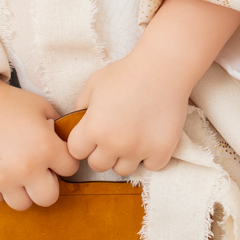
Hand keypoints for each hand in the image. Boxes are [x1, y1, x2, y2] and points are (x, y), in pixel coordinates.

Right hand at [0, 76, 75, 209]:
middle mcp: (27, 168)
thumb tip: (65, 147)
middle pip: (49, 198)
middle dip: (47, 185)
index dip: (64, 161)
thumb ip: (58, 130)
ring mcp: (3, 179)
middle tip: (38, 172)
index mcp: (46, 148)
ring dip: (23, 191)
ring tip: (17, 173)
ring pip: (23, 204)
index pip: (71, 169)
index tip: (55, 155)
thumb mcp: (43, 108)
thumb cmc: (9, 102)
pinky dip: (0, 189)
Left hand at [67, 0, 239, 174]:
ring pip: (123, 170)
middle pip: (98, 165)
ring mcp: (138, 150)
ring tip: (132, 137)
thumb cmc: (127, 72)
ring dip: (124, 157)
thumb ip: (81, 106)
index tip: (92, 133)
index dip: (83, 142)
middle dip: (102, 152)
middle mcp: (114, 144)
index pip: (76, 152)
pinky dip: (150, 156)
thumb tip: (77, 123)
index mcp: (94, 128)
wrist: (163, 68)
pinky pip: (150, 166)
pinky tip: (151, 139)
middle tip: (113, 135)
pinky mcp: (161, 151)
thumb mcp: (94, 84)